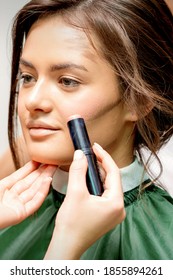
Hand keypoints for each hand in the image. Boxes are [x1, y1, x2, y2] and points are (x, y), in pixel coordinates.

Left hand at [0, 161, 55, 228]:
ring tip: (53, 168)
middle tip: (52, 162)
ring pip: (35, 190)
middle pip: (30, 183)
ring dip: (44, 179)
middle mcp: (12, 197)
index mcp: (4, 189)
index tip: (40, 159)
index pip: (21, 177)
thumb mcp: (0, 184)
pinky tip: (47, 181)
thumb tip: (24, 167)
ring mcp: (18, 206)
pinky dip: (42, 191)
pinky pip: (35, 201)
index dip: (31, 168)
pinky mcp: (22, 214)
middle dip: (41, 172)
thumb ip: (12, 177)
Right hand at [45, 143, 124, 258]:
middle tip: (91, 152)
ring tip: (89, 162)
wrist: (67, 245)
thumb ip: (78, 170)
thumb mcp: (75, 193)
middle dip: (101, 165)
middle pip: (112, 179)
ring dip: (99, 174)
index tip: (95, 146)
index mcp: (116, 203)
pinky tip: (89, 178)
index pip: (114, 173)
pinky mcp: (107, 215)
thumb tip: (80, 154)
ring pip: (108, 187)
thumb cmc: (71, 224)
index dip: (104, 157)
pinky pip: (105, 194)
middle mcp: (119, 208)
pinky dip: (97, 184)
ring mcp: (113, 213)